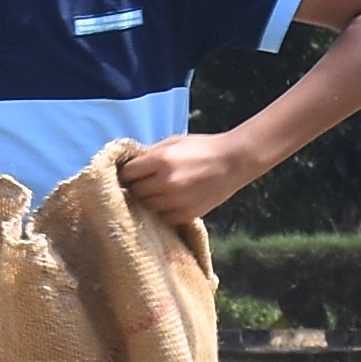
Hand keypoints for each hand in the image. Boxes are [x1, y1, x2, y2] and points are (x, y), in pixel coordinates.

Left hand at [115, 131, 250, 227]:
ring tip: (155, 193)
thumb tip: (128, 166)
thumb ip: (150, 154)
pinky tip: (167, 202)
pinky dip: (161, 211)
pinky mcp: (187, 214)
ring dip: (147, 201)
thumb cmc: (202, 148)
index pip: (128, 173)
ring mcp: (177, 201)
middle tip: (140, 184)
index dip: (126, 173)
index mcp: (161, 160)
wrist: (234, 162)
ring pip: (147, 207)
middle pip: (135, 192)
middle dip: (135, 188)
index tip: (129, 173)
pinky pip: (163, 218)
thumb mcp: (173, 142)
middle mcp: (167, 182)